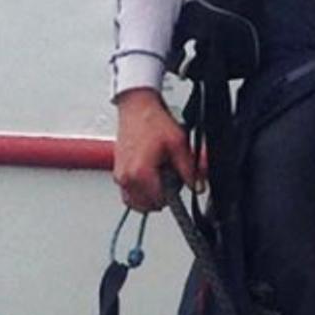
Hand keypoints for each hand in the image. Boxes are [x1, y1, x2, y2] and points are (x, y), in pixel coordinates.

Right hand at [113, 89, 201, 212]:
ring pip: (135, 203)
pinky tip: (148, 176)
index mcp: (141, 173)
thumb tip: (197, 185)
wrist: (136, 108)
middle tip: (168, 178)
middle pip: (146, 206)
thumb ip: (189, 168)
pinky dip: (138, 191)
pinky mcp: (117, 172)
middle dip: (160, 197)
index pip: (160, 201)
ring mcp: (120, 176)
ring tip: (158, 177)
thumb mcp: (178, 144)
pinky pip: (128, 193)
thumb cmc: (152, 122)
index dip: (173, 195)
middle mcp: (127, 177)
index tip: (177, 185)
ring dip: (148, 196)